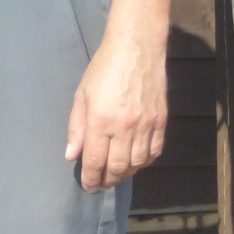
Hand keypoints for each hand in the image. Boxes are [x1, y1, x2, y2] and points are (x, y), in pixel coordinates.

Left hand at [64, 25, 166, 191]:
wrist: (137, 47)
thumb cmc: (104, 68)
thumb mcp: (82, 95)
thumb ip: (76, 127)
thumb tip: (72, 156)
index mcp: (101, 120)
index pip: (95, 161)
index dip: (91, 178)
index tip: (88, 186)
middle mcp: (125, 127)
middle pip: (117, 167)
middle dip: (107, 181)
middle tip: (100, 184)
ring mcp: (146, 125)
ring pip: (137, 164)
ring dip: (125, 174)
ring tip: (116, 175)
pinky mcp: (161, 121)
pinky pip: (155, 151)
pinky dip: (144, 162)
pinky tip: (136, 162)